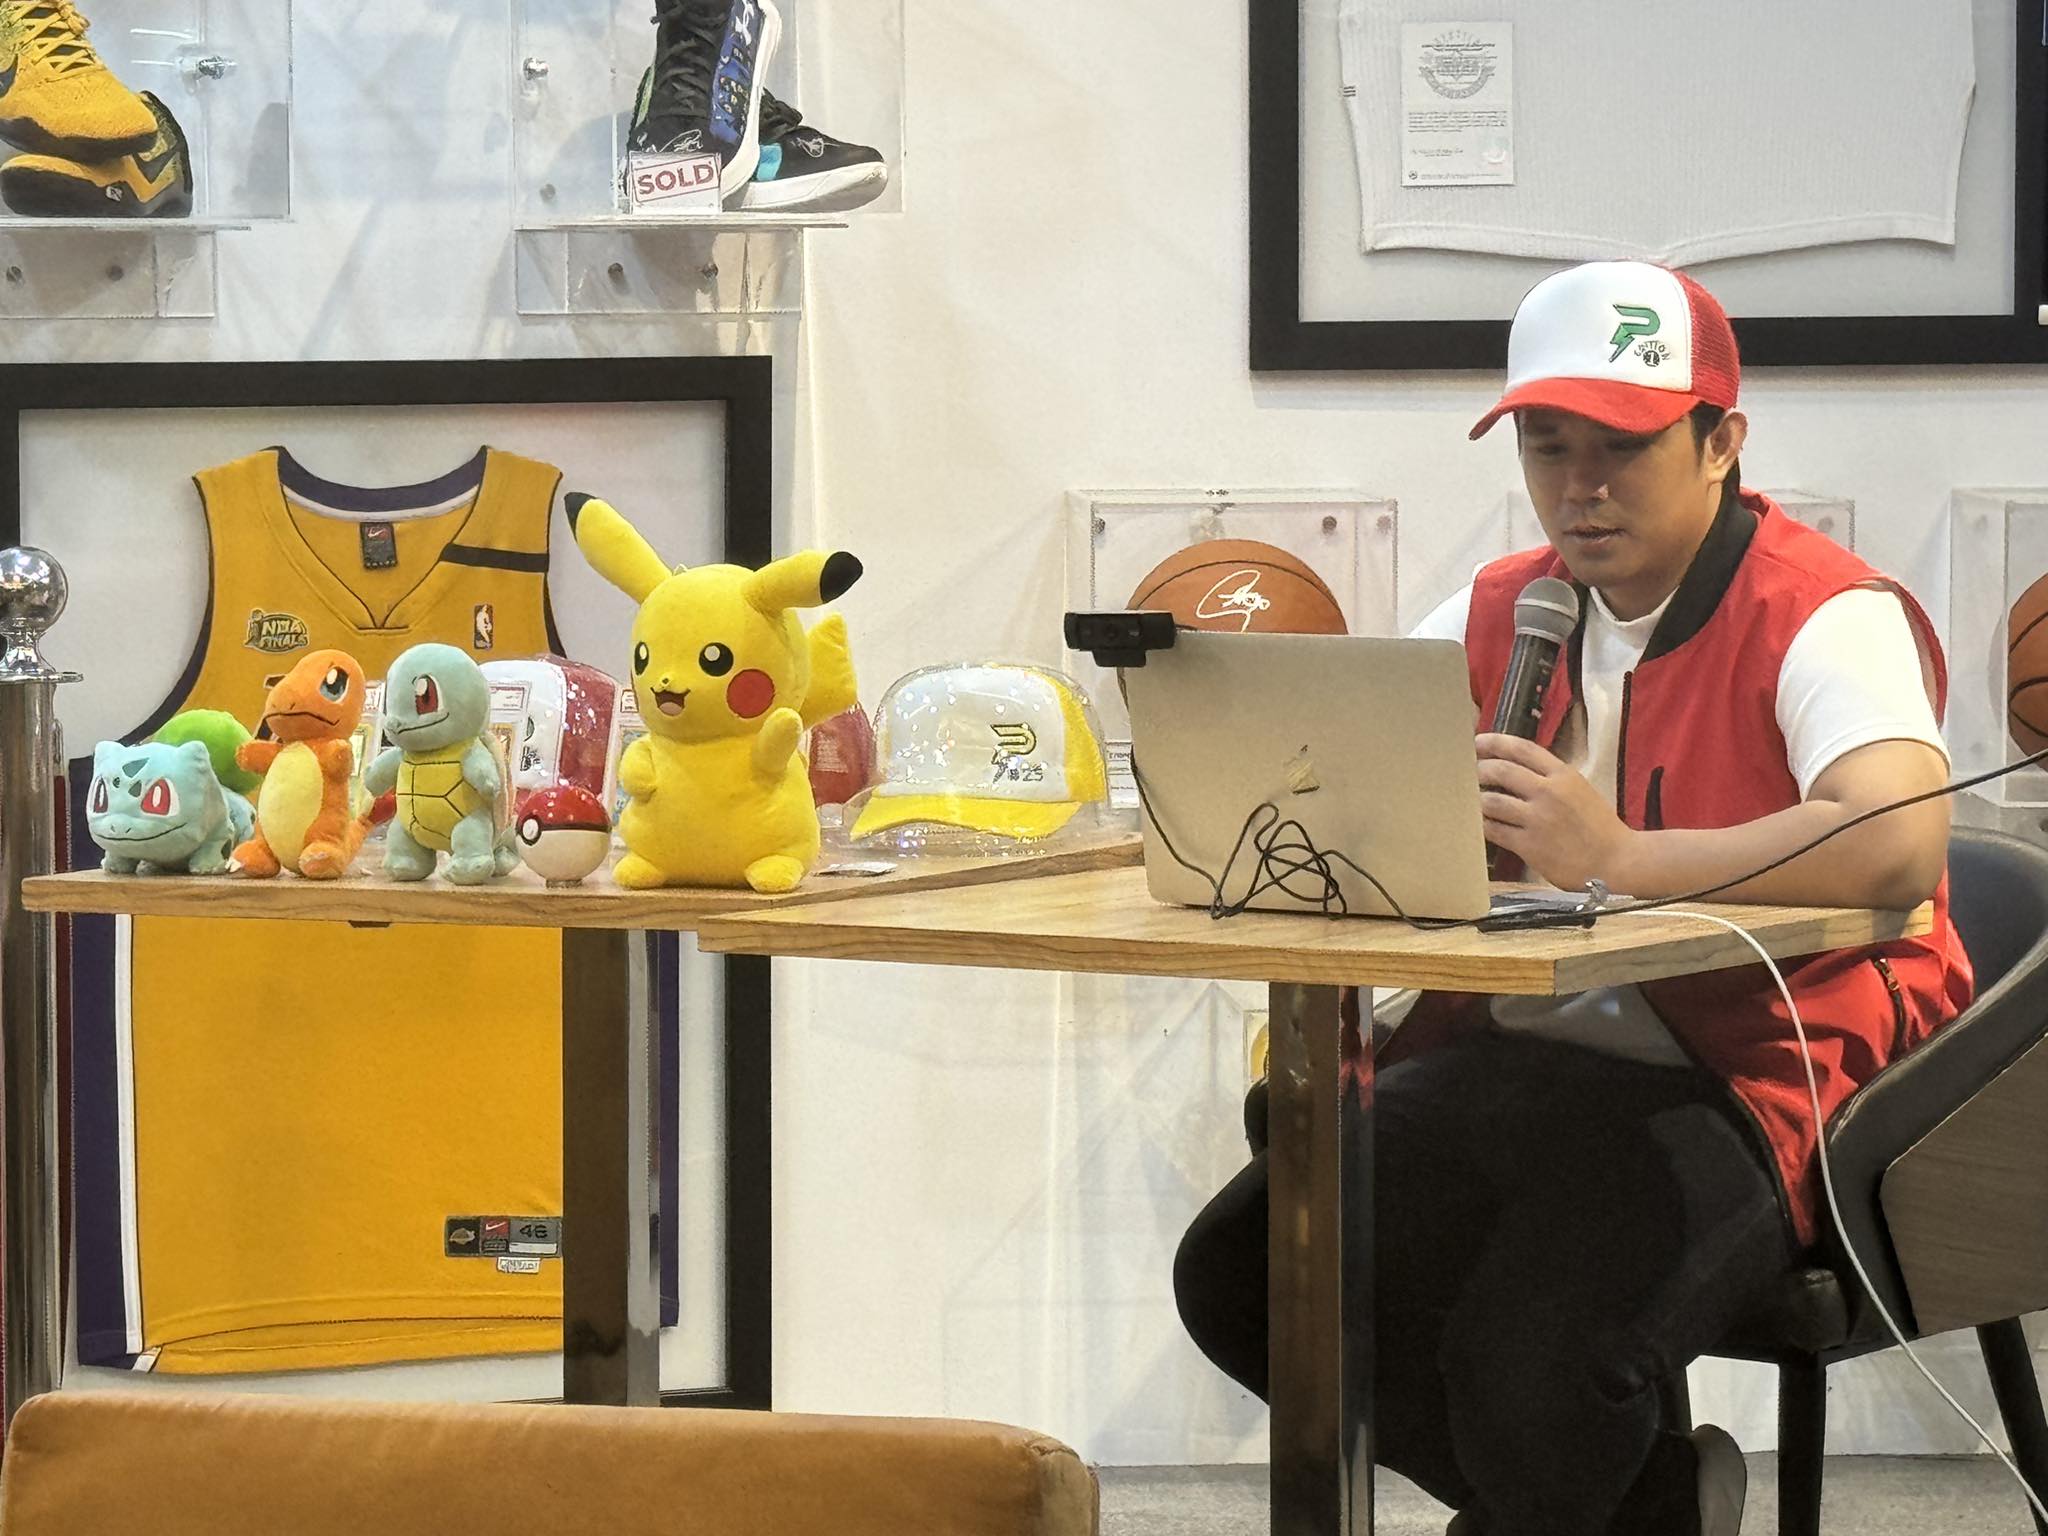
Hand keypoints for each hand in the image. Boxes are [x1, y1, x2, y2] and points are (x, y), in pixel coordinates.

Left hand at [1475, 733, 1635, 890]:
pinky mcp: (1529, 845)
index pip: (1522, 749)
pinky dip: (1482, 825)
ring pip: (1492, 801)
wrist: (1617, 862)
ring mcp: (1537, 819)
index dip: (1495, 743)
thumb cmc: (1599, 828)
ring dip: (1476, 799)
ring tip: (1470, 800)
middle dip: (1479, 770)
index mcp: (1564, 775)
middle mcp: (1549, 792)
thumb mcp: (1581, 790)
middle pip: (1501, 771)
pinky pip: (1494, 830)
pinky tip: (1477, 824)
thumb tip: (1517, 770)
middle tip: (1466, 773)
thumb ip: (1552, 778)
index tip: (1477, 742)